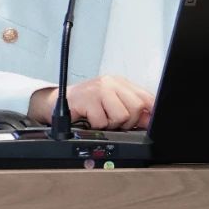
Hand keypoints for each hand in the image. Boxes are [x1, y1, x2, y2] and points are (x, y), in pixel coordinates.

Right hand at [28, 75, 154, 129]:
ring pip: (121, 116)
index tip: (146, 122)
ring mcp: (98, 89)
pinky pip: (102, 122)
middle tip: (113, 121)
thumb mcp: (111, 104)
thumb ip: (131, 110)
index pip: (146, 97)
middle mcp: (111, 82)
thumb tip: (149, 120)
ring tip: (100, 119)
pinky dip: (96, 126)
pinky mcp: (87, 99)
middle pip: (136, 107)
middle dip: (127, 122)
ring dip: (110, 124)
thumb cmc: (87, 104)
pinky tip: (89, 119)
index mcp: (120, 82)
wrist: (58, 102)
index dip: (149, 113)